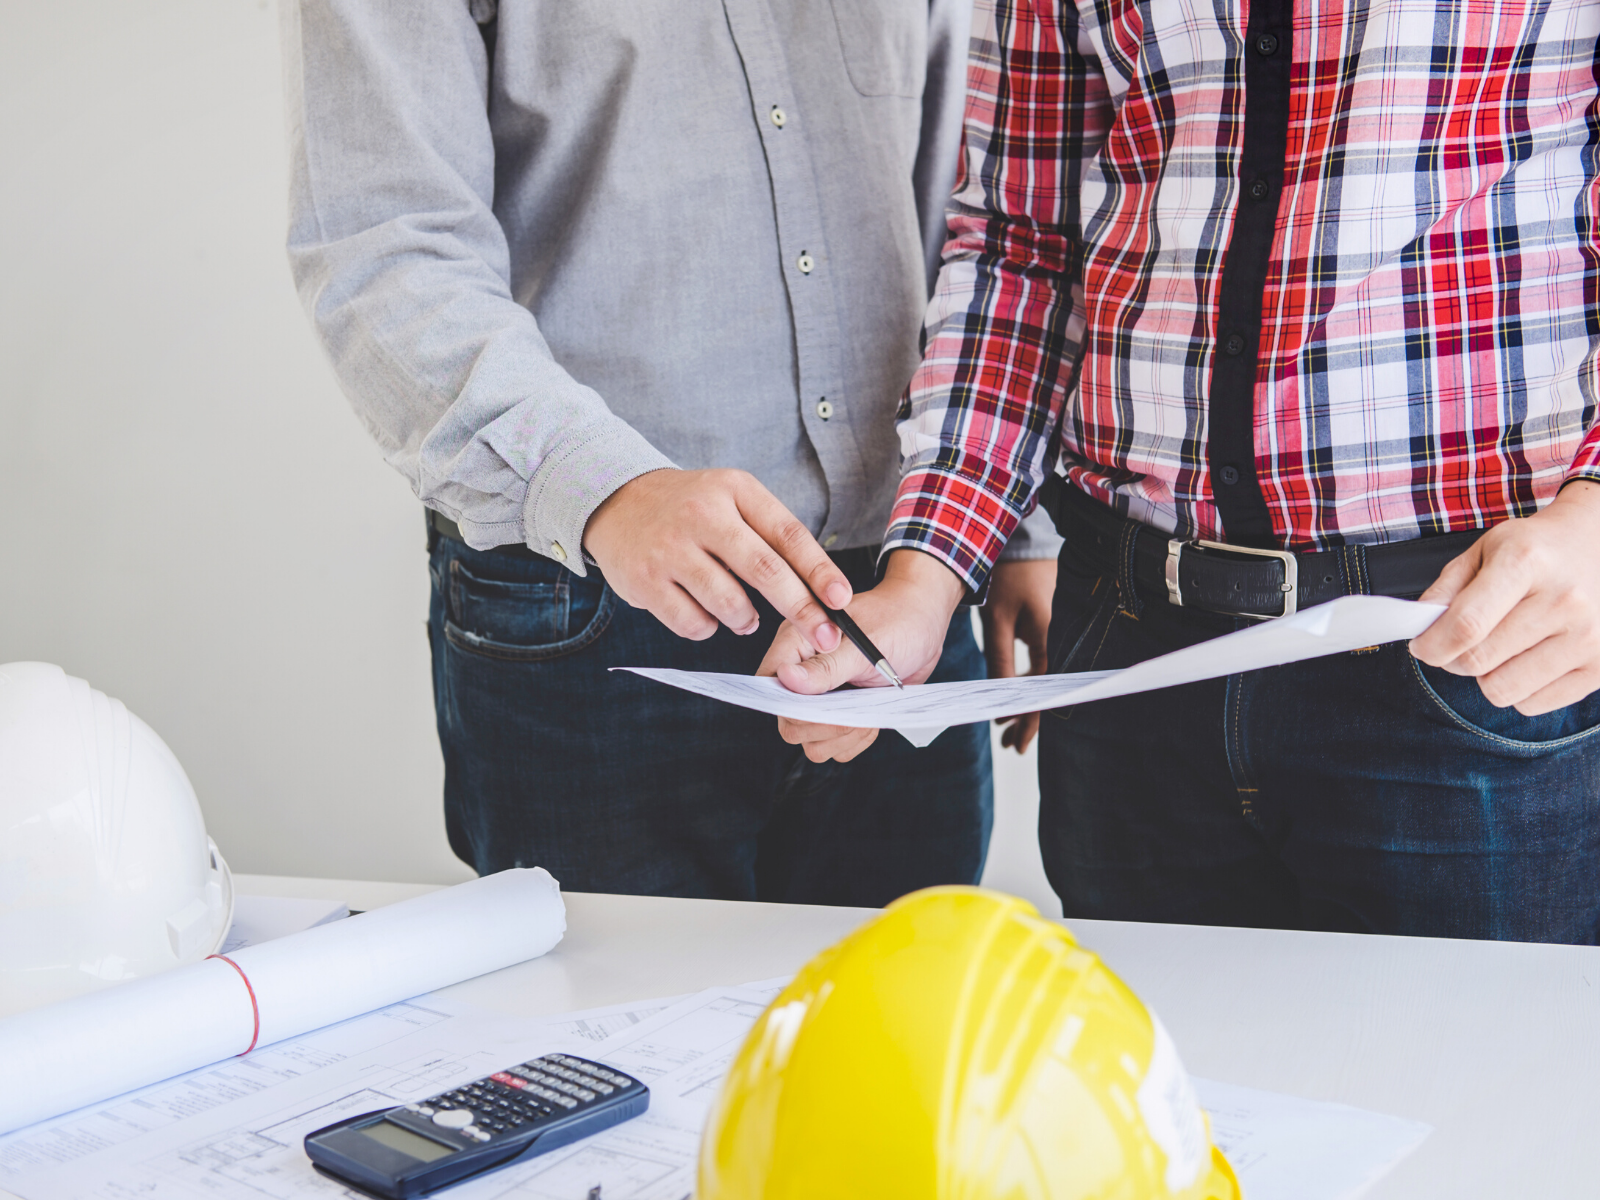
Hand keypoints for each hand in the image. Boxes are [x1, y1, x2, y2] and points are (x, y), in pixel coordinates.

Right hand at [583, 468, 849, 646]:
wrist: (616, 501)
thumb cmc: (690, 509)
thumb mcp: (732, 500)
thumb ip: (772, 536)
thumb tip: (820, 591)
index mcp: (734, 490)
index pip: (787, 534)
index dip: (819, 571)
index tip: (841, 599)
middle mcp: (702, 515)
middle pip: (764, 571)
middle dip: (801, 609)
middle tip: (824, 635)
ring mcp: (670, 548)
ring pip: (730, 604)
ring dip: (747, 621)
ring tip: (745, 617)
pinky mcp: (645, 580)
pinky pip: (693, 623)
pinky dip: (708, 627)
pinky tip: (705, 612)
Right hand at [756, 549, 965, 761]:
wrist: (924, 623)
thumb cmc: (896, 620)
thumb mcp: (864, 644)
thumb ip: (826, 667)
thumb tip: (787, 679)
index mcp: (797, 644)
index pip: (770, 686)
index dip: (790, 705)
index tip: (827, 704)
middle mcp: (804, 673)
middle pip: (789, 723)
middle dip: (824, 726)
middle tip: (855, 710)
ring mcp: (823, 696)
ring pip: (811, 741)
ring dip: (842, 737)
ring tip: (867, 712)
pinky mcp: (842, 712)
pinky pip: (835, 746)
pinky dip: (854, 741)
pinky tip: (872, 718)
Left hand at [982, 558, 1056, 753]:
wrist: (1024, 542)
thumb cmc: (1009, 578)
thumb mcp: (997, 621)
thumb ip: (999, 659)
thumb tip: (998, 696)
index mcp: (1051, 639)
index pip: (1043, 693)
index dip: (1031, 721)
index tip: (1017, 744)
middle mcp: (1062, 639)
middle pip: (1047, 691)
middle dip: (1027, 718)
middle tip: (1008, 741)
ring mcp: (1061, 633)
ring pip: (1045, 679)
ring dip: (1027, 700)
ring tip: (1006, 723)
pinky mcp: (1054, 628)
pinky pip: (1045, 662)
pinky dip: (1030, 681)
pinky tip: (1014, 691)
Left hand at [1410, 480, 1599, 714]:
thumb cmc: (1537, 550)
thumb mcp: (1486, 549)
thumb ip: (1446, 588)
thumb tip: (1420, 630)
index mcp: (1526, 562)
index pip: (1466, 624)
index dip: (1432, 645)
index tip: (1422, 646)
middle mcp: (1564, 601)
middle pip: (1479, 661)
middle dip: (1453, 659)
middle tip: (1460, 643)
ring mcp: (1591, 637)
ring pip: (1502, 690)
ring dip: (1486, 676)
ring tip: (1500, 648)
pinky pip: (1533, 704)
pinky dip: (1519, 689)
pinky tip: (1530, 658)